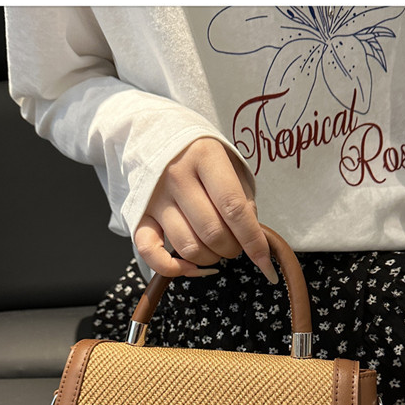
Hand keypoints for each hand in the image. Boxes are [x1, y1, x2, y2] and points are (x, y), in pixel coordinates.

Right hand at [133, 138, 278, 282]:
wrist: (157, 136)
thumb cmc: (202, 156)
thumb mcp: (231, 164)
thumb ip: (243, 199)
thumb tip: (251, 237)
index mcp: (205, 157)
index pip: (234, 208)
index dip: (252, 240)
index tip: (265, 261)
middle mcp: (177, 176)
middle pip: (213, 232)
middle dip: (233, 249)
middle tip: (236, 244)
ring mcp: (155, 197)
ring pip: (188, 246)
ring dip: (210, 258)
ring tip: (216, 248)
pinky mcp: (139, 214)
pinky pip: (149, 252)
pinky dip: (171, 268)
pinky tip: (189, 267)